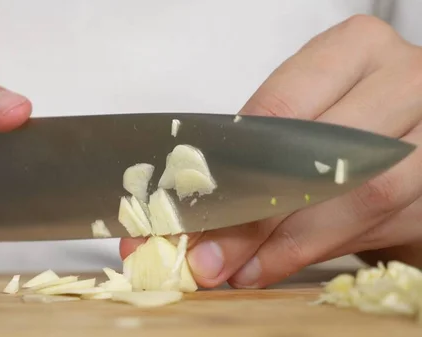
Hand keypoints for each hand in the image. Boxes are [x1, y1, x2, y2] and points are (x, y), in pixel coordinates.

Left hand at [120, 14, 421, 287]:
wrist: (409, 127)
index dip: (233, 170)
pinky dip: (321, 250)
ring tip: (243, 269)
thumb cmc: (340, 117)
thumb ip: (250, 159)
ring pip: (360, 197)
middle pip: (320, 156)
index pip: (280, 110)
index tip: (193, 214)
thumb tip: (189, 224)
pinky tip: (278, 264)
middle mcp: (403, 80)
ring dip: (290, 245)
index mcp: (352, 49)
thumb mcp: (298, 117)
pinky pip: (382, 224)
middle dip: (257, 218)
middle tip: (211, 257)